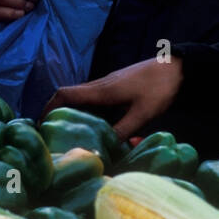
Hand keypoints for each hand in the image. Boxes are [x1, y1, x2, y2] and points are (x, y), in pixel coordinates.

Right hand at [43, 57, 183, 138]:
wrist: (178, 67)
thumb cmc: (160, 88)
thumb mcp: (142, 114)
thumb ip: (122, 131)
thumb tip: (103, 150)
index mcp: (102, 90)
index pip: (65, 95)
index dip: (49, 108)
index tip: (41, 125)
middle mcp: (101, 85)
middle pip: (69, 96)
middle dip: (57, 113)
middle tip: (52, 134)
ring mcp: (110, 84)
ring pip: (83, 98)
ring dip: (74, 113)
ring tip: (71, 134)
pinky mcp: (119, 86)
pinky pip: (96, 99)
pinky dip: (90, 111)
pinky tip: (97, 126)